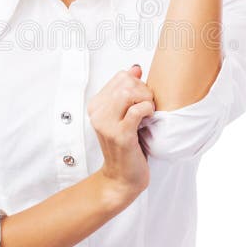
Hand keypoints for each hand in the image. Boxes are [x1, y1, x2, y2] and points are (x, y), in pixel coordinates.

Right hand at [88, 64, 154, 199]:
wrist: (122, 177)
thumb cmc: (126, 146)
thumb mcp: (125, 114)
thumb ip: (128, 91)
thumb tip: (135, 68)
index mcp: (96, 105)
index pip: (121, 76)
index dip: (138, 84)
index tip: (141, 100)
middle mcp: (97, 113)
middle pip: (126, 82)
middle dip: (144, 91)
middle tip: (147, 107)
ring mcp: (107, 124)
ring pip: (129, 92)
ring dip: (146, 100)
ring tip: (148, 113)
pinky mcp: (120, 135)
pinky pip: (137, 110)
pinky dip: (148, 110)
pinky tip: (148, 119)